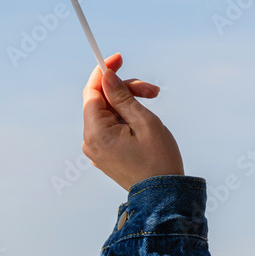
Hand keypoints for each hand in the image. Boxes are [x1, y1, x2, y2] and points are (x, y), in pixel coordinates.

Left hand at [82, 53, 183, 190]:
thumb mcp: (144, 121)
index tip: (118, 58)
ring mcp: (96, 149)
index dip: (104, 72)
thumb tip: (106, 76)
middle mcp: (90, 141)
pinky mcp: (105, 153)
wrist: (164, 197)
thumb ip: (122, 96)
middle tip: (152, 91)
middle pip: (102, 101)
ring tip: (154, 102)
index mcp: (97, 133)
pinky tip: (144, 118)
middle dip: (125, 90)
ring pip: (108, 112)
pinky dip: (125, 116)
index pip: (92, 92)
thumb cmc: (159, 160)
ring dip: (128, 102)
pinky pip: (110, 126)